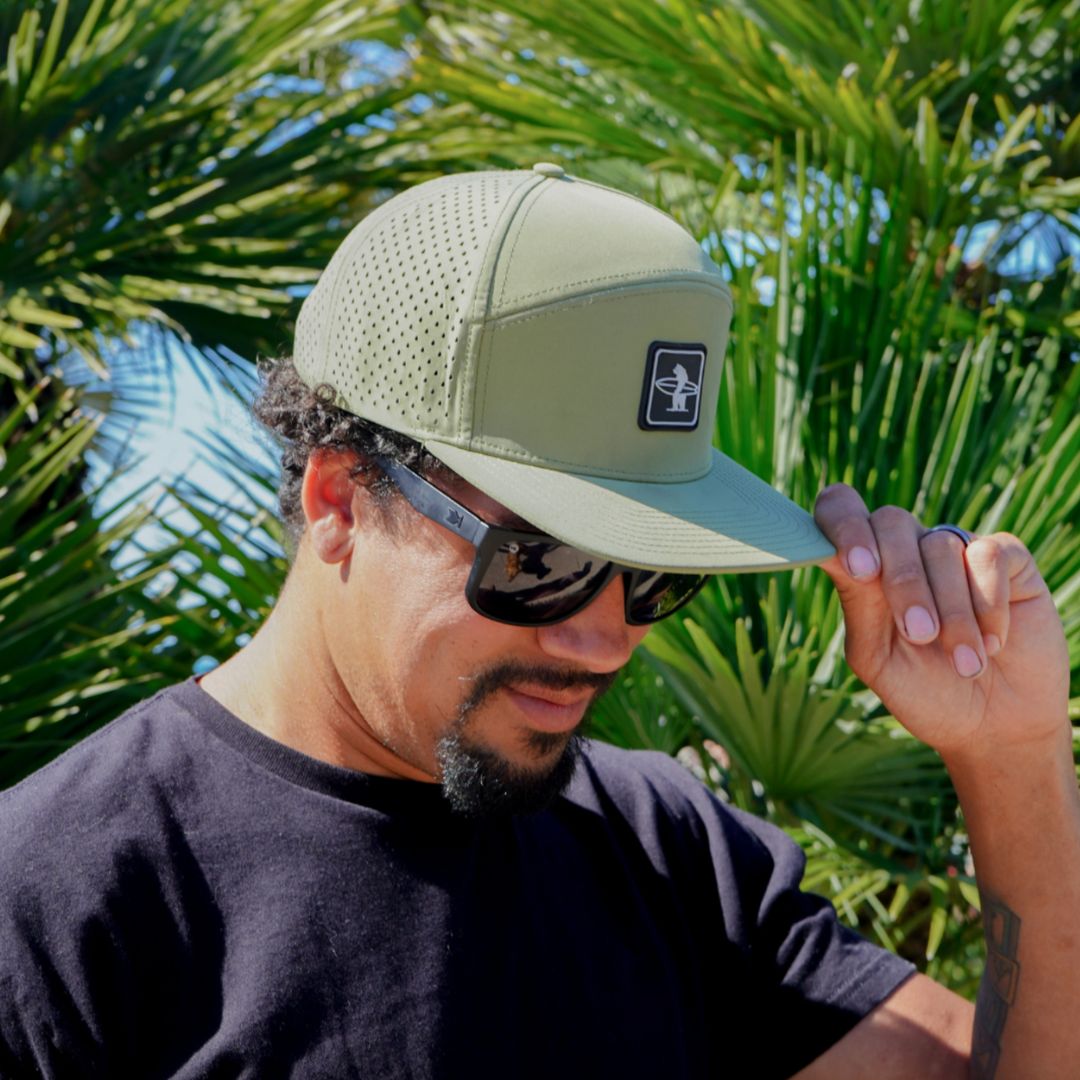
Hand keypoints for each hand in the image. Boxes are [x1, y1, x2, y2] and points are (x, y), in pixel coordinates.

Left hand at [813, 484, 1069, 764]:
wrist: (993, 726)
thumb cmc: (924, 692)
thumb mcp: (878, 659)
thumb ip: (857, 607)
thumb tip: (836, 557)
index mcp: (864, 567)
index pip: (839, 511)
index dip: (842, 525)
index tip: (859, 570)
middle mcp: (906, 549)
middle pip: (891, 522)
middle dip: (903, 581)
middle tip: (920, 635)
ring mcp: (956, 549)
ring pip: (941, 544)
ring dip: (952, 612)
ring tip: (966, 663)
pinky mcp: (1006, 558)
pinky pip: (990, 554)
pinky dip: (989, 604)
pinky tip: (994, 642)